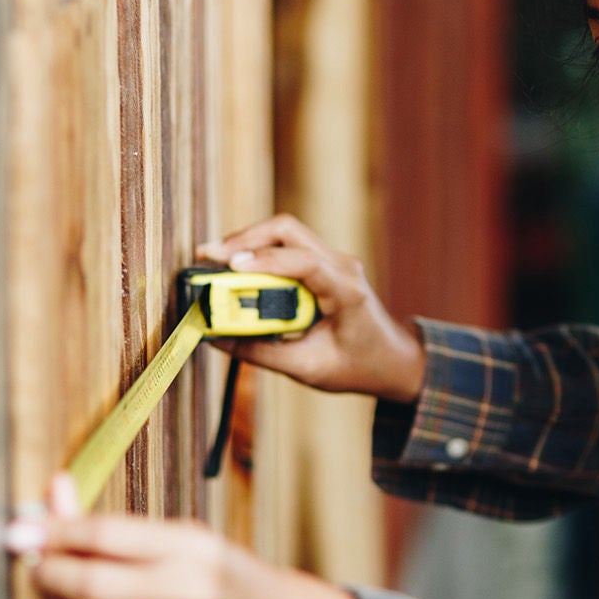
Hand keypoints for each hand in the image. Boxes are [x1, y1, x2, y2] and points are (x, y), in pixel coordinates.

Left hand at [9, 474, 363, 598]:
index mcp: (191, 545)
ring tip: (50, 593)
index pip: (108, 536)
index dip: (56, 531)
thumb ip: (114, 522)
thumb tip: (55, 489)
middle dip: (48, 575)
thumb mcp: (177, 535)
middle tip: (33, 562)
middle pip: (94, 586)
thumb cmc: (217, 571)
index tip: (23, 528)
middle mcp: (188, 589)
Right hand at [196, 214, 425, 403]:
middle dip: (244, 239)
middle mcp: (342, 265)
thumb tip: (217, 339)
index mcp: (347, 291)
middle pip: (287, 230)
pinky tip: (234, 267)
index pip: (304, 262)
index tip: (229, 267)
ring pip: (284, 232)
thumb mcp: (308, 368)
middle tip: (206, 257)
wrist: (391, 358)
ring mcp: (334, 259)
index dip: (265, 260)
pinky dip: (258, 251)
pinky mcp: (323, 263)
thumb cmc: (357, 365)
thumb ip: (262, 353)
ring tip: (212, 261)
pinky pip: (286, 245)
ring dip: (247, 242)